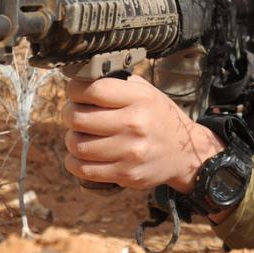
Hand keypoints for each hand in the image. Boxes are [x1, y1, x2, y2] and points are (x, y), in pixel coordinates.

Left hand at [63, 74, 224, 192]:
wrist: (185, 154)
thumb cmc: (158, 118)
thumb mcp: (147, 93)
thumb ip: (117, 84)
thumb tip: (80, 78)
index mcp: (140, 99)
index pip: (94, 90)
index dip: (75, 90)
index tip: (75, 92)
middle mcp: (135, 124)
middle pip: (79, 118)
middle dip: (69, 114)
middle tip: (73, 113)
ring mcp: (131, 152)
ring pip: (77, 146)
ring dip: (71, 139)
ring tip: (79, 135)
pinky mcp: (126, 174)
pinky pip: (84, 170)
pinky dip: (75, 161)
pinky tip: (82, 155)